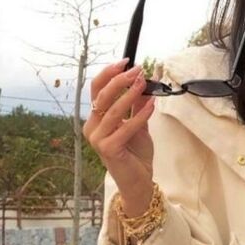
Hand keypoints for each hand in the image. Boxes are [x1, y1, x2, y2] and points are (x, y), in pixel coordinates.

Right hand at [83, 60, 155, 200]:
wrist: (138, 181)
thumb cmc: (135, 154)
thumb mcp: (138, 124)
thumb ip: (138, 105)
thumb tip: (144, 80)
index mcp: (95, 119)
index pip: (96, 89)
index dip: (109, 73)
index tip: (126, 62)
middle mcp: (92, 127)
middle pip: (102, 96)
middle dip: (120, 80)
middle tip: (137, 70)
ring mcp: (97, 139)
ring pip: (113, 110)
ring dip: (130, 94)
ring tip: (143, 83)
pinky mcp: (108, 149)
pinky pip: (125, 127)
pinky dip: (139, 115)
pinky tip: (152, 106)